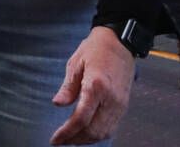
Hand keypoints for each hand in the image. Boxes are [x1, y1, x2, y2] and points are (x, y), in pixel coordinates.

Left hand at [50, 26, 134, 144]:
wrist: (120, 43)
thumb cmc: (97, 49)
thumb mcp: (75, 63)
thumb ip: (68, 87)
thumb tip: (58, 103)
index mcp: (97, 86)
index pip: (81, 118)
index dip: (67, 132)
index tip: (55, 139)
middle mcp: (111, 98)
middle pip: (93, 130)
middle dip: (75, 139)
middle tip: (60, 141)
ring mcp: (120, 104)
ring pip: (104, 132)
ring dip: (86, 140)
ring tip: (71, 139)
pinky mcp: (123, 105)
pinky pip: (111, 127)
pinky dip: (97, 134)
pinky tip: (85, 133)